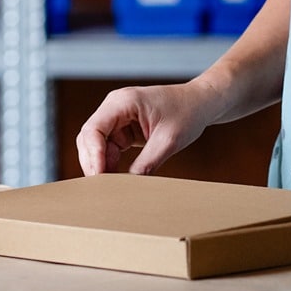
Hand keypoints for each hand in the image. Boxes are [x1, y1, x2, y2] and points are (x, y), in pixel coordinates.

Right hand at [75, 80, 226, 175]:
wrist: (201, 103)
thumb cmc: (187, 112)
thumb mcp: (169, 140)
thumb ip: (147, 163)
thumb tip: (129, 186)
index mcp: (122, 102)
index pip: (94, 129)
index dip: (93, 155)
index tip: (99, 178)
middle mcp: (114, 107)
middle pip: (89, 138)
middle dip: (94, 163)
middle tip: (102, 189)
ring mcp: (117, 118)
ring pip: (97, 146)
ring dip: (102, 165)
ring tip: (111, 187)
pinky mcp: (124, 129)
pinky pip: (110, 148)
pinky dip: (111, 164)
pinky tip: (117, 179)